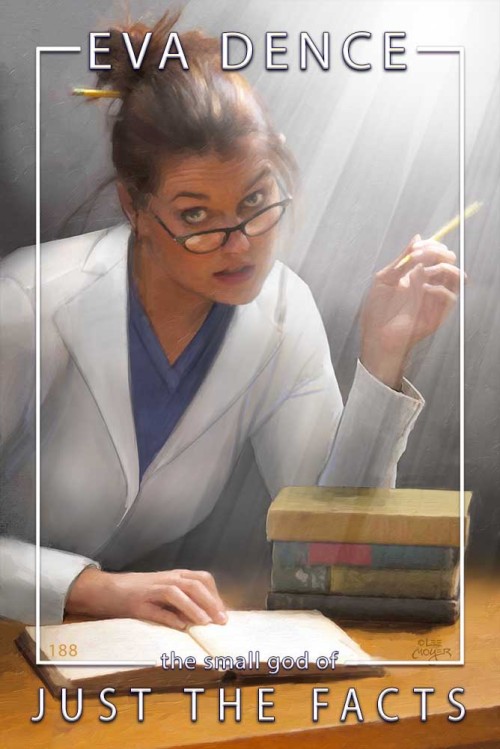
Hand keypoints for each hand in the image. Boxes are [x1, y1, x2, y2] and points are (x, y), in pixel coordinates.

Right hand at [65, 567, 227, 629]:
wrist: (107, 589)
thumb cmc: (140, 592)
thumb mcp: (165, 591)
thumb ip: (184, 599)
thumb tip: (206, 614)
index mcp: (175, 576)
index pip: (202, 579)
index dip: (215, 595)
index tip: (224, 612)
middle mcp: (166, 579)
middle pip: (194, 584)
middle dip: (211, 602)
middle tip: (222, 620)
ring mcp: (151, 590)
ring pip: (177, 593)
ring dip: (193, 607)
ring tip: (205, 623)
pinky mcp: (137, 604)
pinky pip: (156, 610)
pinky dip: (170, 617)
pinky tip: (180, 626)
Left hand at [360, 233, 464, 388]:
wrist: (377, 336)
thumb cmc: (377, 311)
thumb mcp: (384, 279)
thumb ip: (401, 259)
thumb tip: (417, 238)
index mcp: (415, 274)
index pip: (433, 253)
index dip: (430, 245)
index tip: (416, 247)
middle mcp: (428, 283)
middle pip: (447, 259)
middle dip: (437, 252)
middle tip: (419, 256)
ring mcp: (434, 297)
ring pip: (455, 275)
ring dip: (441, 267)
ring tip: (421, 272)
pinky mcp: (438, 313)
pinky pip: (450, 296)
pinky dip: (439, 288)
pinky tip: (424, 289)